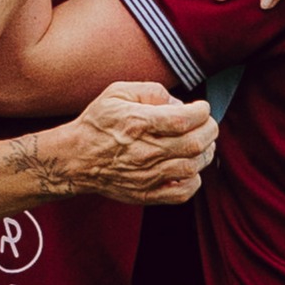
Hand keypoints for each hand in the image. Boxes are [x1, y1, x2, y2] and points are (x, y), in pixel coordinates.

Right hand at [22, 82, 217, 205]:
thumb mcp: (117, 93)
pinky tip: (189, 166)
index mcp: (138, 123)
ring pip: (192, 167)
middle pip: (194, 143)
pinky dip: (194, 179)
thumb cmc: (97, 124)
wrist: (75, 159)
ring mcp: (147, 176)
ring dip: (205, 153)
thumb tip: (177, 102)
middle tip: (207, 124)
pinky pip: (183, 192)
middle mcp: (145, 151)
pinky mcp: (147, 194)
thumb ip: (150, 91)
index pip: (184, 119)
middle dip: (209, 130)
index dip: (201, 111)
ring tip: (202, 143)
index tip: (201, 107)